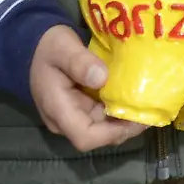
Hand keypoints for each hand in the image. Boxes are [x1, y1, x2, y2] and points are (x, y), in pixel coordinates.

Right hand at [28, 26, 148, 151]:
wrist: (32, 45)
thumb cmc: (47, 46)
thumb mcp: (62, 47)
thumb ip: (79, 62)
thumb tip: (102, 78)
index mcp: (57, 110)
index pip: (85, 137)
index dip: (113, 133)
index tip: (137, 118)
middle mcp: (65, 120)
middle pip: (99, 136)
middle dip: (126, 127)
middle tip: (151, 109)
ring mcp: (73, 116)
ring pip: (103, 128)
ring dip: (125, 119)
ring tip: (148, 103)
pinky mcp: (81, 109)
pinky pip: (102, 117)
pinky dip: (119, 110)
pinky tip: (135, 97)